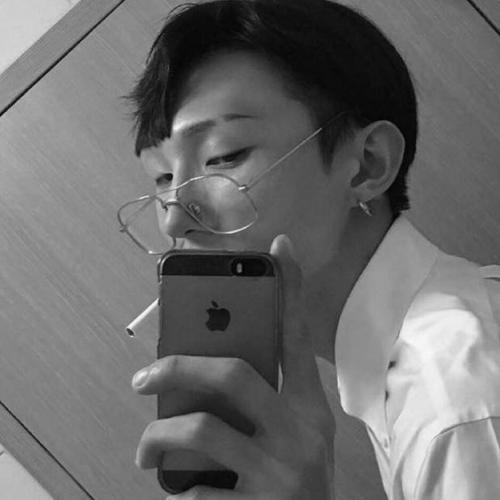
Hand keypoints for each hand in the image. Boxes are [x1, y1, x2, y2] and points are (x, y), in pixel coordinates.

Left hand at [132, 234, 335, 498]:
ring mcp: (277, 476)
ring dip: (159, 437)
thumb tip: (208, 368)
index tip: (279, 247)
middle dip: (179, 366)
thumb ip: (266, 402)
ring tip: (145, 448)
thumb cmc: (297, 483)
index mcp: (310, 411)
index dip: (291, 290)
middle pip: (233, 375)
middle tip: (143, 374)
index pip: (299, 338)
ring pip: (200, 431)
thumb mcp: (295, 438)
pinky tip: (175, 492)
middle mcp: (299, 436)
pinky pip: (195, 493)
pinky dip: (175, 490)